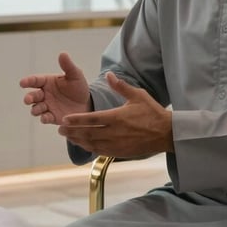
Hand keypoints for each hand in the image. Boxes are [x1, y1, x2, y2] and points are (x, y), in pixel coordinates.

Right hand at [20, 52, 90, 124]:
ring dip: (35, 109)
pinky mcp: (52, 117)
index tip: (22, 83)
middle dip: (29, 98)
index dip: (28, 81)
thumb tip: (62, 53)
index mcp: (47, 82)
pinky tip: (45, 118)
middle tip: (28, 100)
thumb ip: (68, 66)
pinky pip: (45, 118)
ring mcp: (47, 106)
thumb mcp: (75, 75)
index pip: (35, 80)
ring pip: (36, 108)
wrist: (87, 103)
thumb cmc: (78, 86)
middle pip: (32, 96)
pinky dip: (43, 118)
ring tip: (37, 110)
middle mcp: (44, 94)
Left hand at [57, 71, 172, 157]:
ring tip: (68, 137)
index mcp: (117, 117)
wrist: (166, 133)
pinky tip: (83, 145)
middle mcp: (115, 132)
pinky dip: (89, 148)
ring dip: (78, 141)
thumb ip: (120, 86)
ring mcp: (117, 144)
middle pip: (88, 133)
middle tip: (60, 129)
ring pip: (93, 144)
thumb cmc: (152, 112)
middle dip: (72, 131)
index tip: (65, 119)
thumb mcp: (138, 95)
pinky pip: (101, 152)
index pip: (92, 119)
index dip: (77, 120)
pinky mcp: (121, 152)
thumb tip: (108, 75)